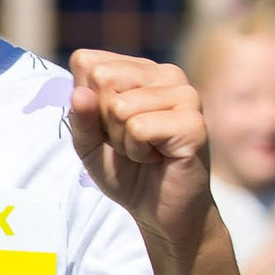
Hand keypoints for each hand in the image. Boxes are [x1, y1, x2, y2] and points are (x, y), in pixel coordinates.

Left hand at [67, 51, 211, 248]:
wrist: (161, 212)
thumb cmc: (127, 172)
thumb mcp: (88, 144)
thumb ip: (80, 118)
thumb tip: (80, 94)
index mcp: (141, 69)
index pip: (86, 62)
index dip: (86, 103)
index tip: (109, 126)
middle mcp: (166, 73)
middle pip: (102, 78)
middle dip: (104, 121)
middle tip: (129, 141)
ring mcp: (185, 94)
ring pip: (119, 106)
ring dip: (122, 140)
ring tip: (145, 150)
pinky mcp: (193, 122)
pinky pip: (138, 128)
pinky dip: (137, 151)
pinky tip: (158, 157)